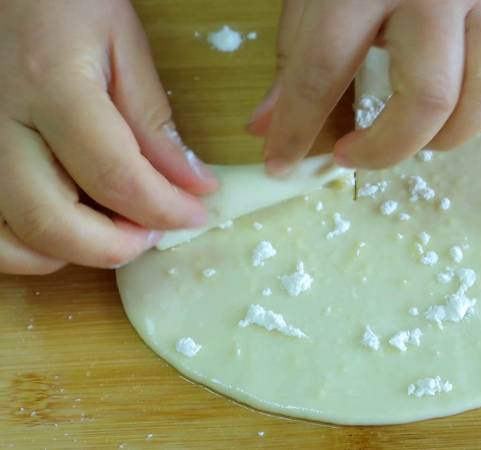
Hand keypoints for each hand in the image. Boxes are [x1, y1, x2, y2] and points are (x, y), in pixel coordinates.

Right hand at [0, 0, 217, 273]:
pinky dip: (26, 247)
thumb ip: (154, 120)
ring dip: (70, 252)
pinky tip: (63, 226)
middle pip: (53, 221)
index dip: (165, 209)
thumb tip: (194, 185)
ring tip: (111, 228)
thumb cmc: (62, 2)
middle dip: (117, 246)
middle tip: (153, 232)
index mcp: (49, 85)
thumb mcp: (123, 45)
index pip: (116, 176)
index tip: (196, 213)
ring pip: (9, 240)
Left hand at [248, 0, 480, 172]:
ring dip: (447, 137)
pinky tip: (470, 119)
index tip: (282, 164)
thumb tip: (268, 129)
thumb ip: (296, 61)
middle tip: (356, 155)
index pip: (324, 71)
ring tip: (414, 135)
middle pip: (428, 96)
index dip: (298, 129)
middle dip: (388, 148)